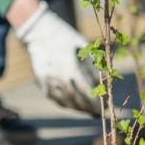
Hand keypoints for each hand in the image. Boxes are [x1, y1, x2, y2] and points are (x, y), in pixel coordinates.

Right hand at [14, 1, 100, 115]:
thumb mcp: (83, 46)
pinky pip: (52, 96)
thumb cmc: (66, 37)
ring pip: (62, 100)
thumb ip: (94, 65)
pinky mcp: (40, 79)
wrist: (40, 30)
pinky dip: (62, 102)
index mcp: (70, 65)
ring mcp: (47, 78)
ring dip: (75, 108)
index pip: (85, 91)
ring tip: (85, 110)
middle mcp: (58, 74)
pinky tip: (70, 104)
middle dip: (86, 108)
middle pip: (74, 99)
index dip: (94, 103)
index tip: (102, 110)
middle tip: (96, 113)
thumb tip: (104, 83)